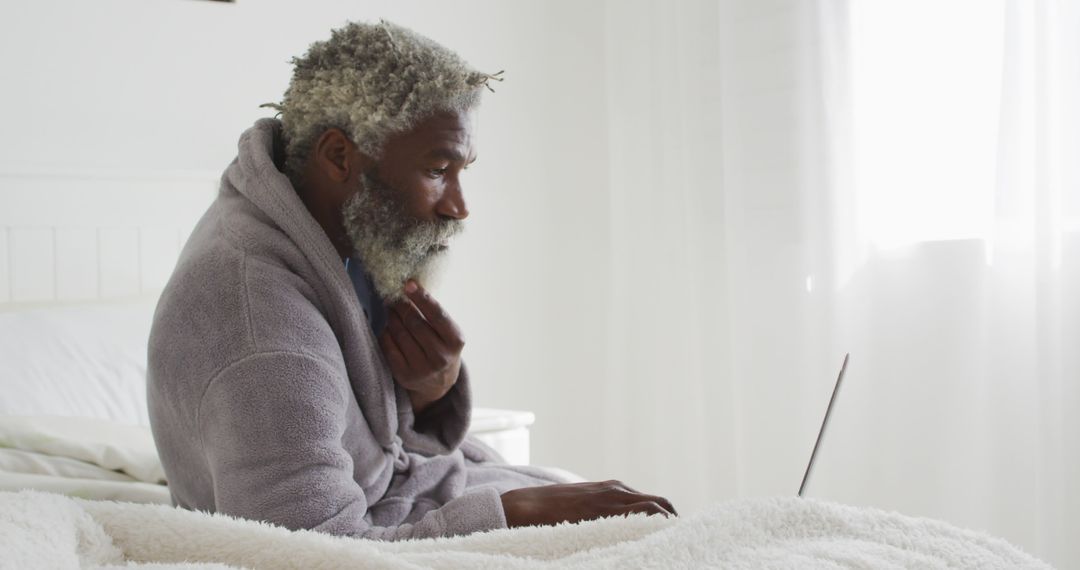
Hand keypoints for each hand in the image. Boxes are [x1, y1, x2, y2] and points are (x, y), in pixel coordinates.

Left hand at [378, 280, 464, 413]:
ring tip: (391, 309)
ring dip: (392, 317)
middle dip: (402, 306)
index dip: (422, 297)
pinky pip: (389, 346)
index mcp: (455, 341)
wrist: (440, 382)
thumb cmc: (443, 347)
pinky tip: (388, 327)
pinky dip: (386, 333)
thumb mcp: (448, 332)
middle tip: (395, 296)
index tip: (408, 284)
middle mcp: (440, 356)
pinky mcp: (405, 375)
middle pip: (414, 322)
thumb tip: (409, 288)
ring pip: (399, 333)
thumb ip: (433, 314)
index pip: (436, 314)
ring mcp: (422, 368)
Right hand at [500, 481, 676, 526]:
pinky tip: (656, 541)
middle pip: (661, 503)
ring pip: (655, 509)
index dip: (667, 517)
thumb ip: (602, 512)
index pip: (653, 502)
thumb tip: (617, 529)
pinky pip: (639, 518)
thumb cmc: (551, 510)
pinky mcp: (604, 512)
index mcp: (613, 489)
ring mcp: (611, 500)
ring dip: (667, 523)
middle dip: (674, 520)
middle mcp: (617, 491)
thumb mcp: (582, 505)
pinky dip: (653, 527)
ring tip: (676, 541)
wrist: (524, 507)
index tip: (674, 532)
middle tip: (681, 539)